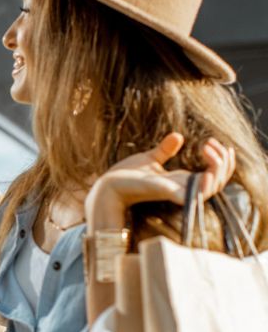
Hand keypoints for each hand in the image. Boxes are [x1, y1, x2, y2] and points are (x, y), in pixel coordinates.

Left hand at [85, 133, 235, 230]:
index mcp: (181, 180)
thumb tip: (178, 136)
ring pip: (212, 188)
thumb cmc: (126, 176)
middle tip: (210, 143)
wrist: (107, 185)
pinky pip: (194, 196)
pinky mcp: (167, 194)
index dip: (223, 161)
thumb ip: (165, 150)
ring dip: (219, 169)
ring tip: (208, 148)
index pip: (214, 176)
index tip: (215, 142)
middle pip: (219, 181)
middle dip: (224, 162)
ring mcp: (177, 192)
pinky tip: (207, 172)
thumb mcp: (150, 158)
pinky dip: (205, 186)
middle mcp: (182, 188)